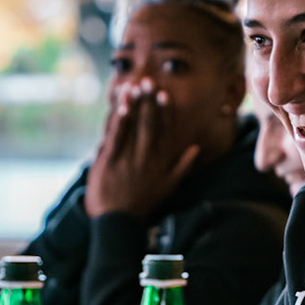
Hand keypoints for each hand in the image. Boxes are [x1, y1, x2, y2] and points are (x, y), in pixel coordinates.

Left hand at [83, 78, 199, 217]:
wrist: (118, 222)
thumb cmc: (142, 203)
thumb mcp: (167, 186)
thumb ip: (182, 166)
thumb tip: (195, 148)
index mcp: (160, 162)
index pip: (165, 132)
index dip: (165, 112)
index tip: (166, 95)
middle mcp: (146, 159)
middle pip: (149, 125)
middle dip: (149, 103)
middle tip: (150, 81)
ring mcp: (127, 159)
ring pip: (132, 128)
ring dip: (134, 106)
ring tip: (135, 86)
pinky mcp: (109, 161)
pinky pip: (115, 136)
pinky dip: (118, 119)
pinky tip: (119, 105)